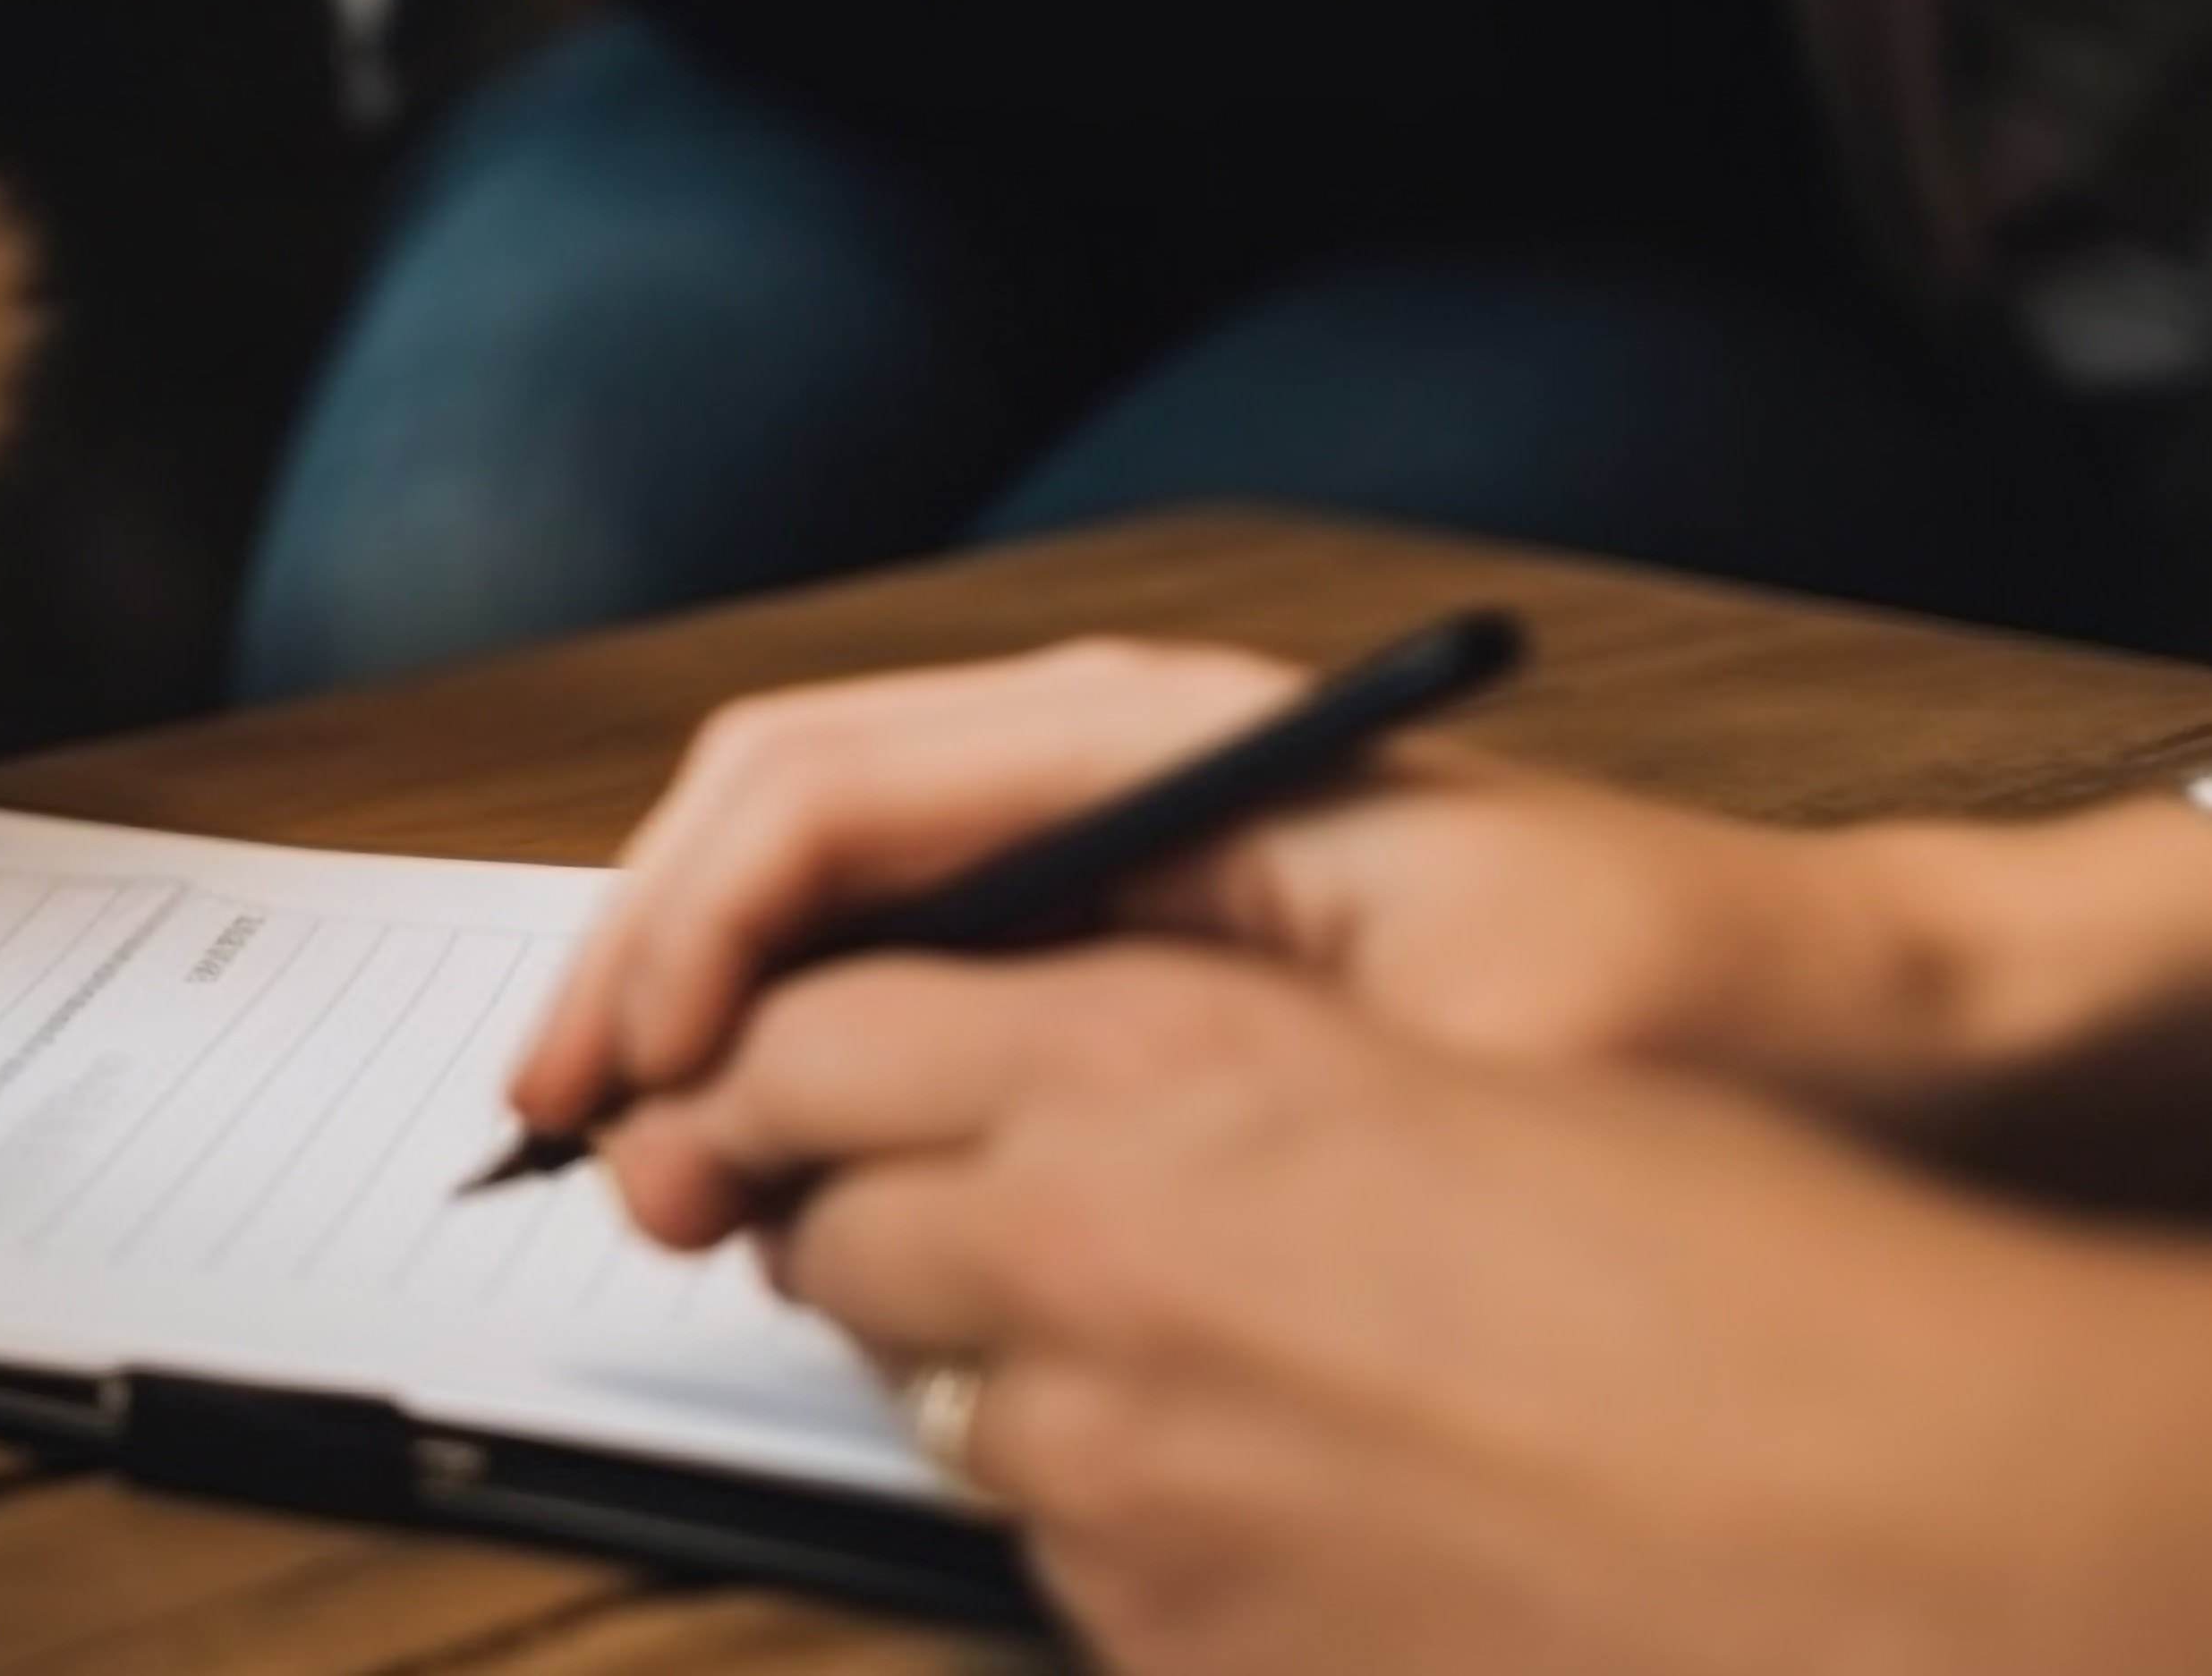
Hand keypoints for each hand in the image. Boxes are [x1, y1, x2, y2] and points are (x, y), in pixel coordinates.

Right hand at [510, 639, 1969, 1182]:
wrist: (1858, 1009)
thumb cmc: (1689, 1012)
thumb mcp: (1465, 1051)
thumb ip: (1205, 1060)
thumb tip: (945, 1106)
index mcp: (1159, 737)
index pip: (823, 793)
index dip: (688, 941)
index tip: (636, 1097)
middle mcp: (1103, 738)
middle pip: (768, 800)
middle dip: (635, 957)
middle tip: (565, 1134)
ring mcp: (1100, 803)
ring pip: (798, 847)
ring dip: (686, 984)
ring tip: (629, 1146)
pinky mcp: (1115, 887)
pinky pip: (881, 911)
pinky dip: (776, 1004)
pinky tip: (747, 1116)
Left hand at [651, 949, 2211, 1675]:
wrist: (1898, 1526)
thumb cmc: (1733, 1284)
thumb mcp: (1422, 1071)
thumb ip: (1176, 1073)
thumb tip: (1000, 1096)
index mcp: (1157, 1059)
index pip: (811, 1036)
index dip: (772, 1066)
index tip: (754, 1089)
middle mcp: (1082, 1242)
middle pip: (826, 1226)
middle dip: (863, 1225)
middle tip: (956, 1234)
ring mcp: (1105, 1458)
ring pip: (942, 1405)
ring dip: (1021, 1388)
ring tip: (1225, 1384)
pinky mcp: (1150, 1629)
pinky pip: (1061, 1562)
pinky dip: (1137, 1535)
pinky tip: (1304, 1510)